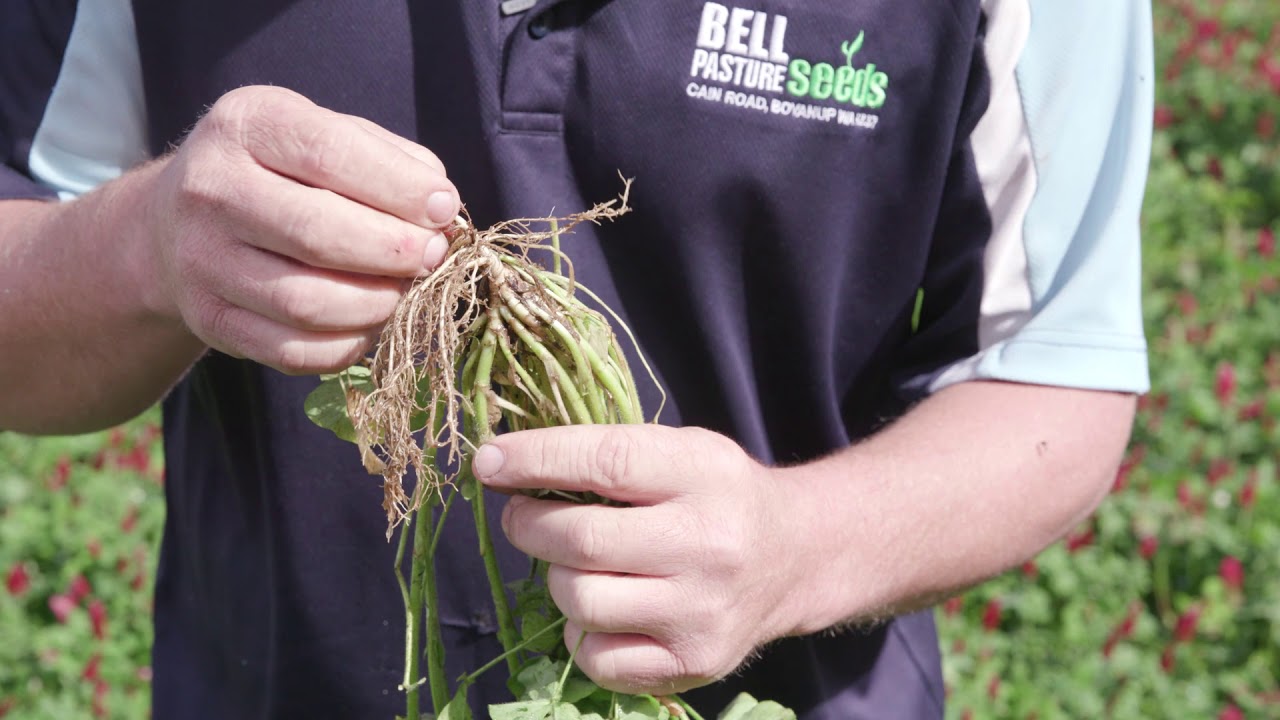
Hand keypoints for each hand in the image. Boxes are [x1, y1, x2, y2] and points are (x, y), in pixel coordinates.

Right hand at [147, 85, 458, 372]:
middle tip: (432, 255)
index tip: (444, 207)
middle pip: (317, 234)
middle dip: (394, 251)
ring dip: (378, 303)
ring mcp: (201, 261)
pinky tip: (372, 321)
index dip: (399, 188)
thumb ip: (389, 159)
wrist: (177, 222)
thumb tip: (441, 209)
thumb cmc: (282, 172)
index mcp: (246, 126)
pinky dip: (350, 344)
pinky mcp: (209, 320)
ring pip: (307, 302)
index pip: (328, 155)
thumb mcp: (325, 134)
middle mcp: (210, 190)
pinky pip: (294, 350)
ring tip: (405, 288)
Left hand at [473, 425, 801, 694]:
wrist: (795, 557)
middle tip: (521, 515)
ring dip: (557, 579)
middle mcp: (709, 544)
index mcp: (704, 474)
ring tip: (575, 564)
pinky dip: (581, 633)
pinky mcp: (694, 661)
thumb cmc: (717, 495)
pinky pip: (597, 658)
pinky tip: (602, 609)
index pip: (605, 462)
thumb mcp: (680, 451)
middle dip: (528, 525)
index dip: (534, 459)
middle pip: (580, 541)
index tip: (489, 461)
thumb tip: (502, 465)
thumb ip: (605, 454)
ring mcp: (702, 611)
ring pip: (581, 602)